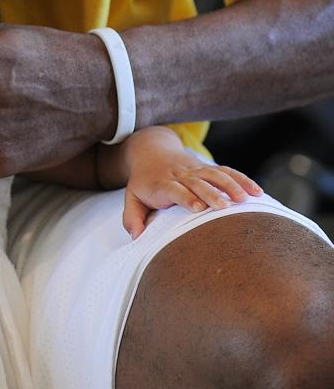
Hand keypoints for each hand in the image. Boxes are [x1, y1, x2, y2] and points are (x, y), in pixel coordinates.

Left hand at [122, 141, 262, 239]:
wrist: (150, 151)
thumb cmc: (143, 182)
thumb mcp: (131, 197)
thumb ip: (132, 218)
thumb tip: (136, 237)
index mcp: (161, 184)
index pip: (174, 189)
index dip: (186, 197)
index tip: (198, 208)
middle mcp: (180, 174)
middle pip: (197, 182)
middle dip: (211, 193)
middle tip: (225, 207)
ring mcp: (195, 169)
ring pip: (214, 174)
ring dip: (230, 185)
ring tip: (245, 199)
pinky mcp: (206, 168)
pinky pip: (226, 171)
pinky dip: (242, 179)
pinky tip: (257, 191)